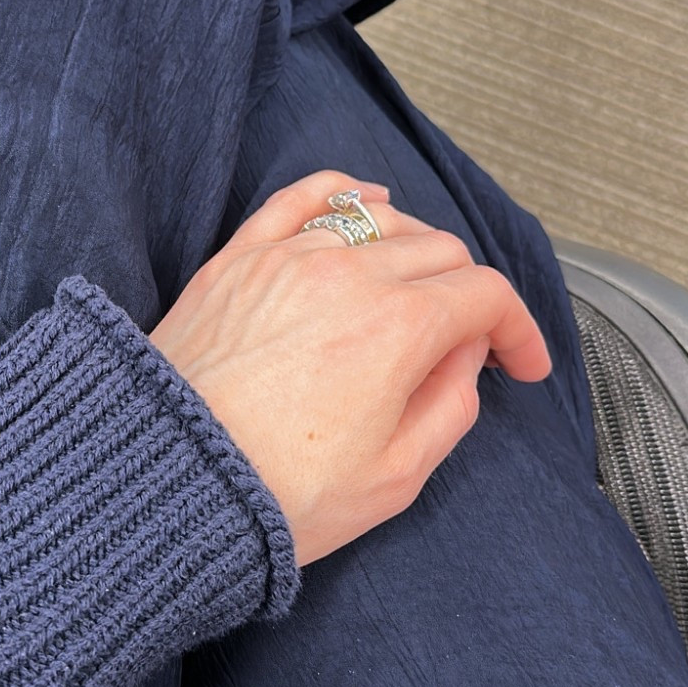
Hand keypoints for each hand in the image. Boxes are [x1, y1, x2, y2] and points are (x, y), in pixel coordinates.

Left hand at [149, 170, 551, 565]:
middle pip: (440, 251)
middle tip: (470, 339)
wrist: (167, 484)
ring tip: (421, 289)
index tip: (520, 363)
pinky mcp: (237, 260)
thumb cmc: (271, 493)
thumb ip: (451, 407)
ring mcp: (288, 259)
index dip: (517, 329)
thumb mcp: (395, 478)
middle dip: (469, 294)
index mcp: (398, 328)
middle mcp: (348, 276)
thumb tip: (465, 359)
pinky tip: (367, 200)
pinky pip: (303, 199)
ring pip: (379, 220)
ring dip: (416, 249)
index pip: (485, 296)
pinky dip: (345, 193)